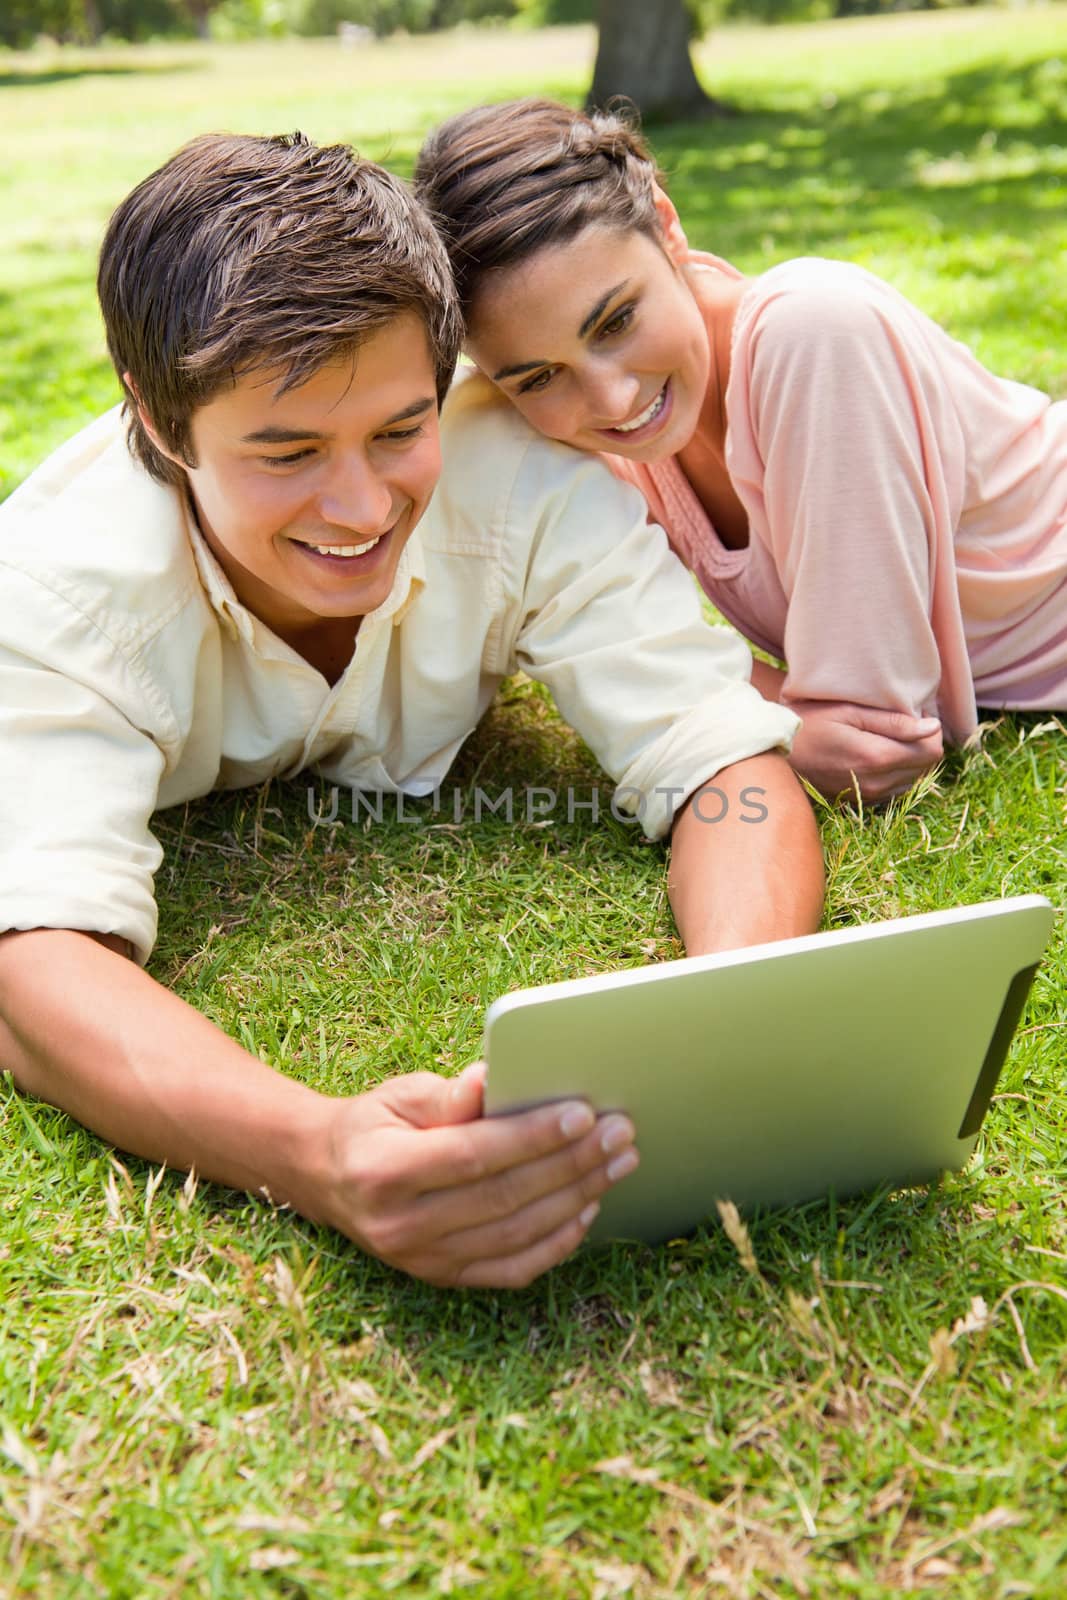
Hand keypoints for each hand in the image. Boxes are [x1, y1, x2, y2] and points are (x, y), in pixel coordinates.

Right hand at [317, 1063, 637, 1288]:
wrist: (328, 1177)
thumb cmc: (375, 1124)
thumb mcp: (401, 1095)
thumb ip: (450, 1095)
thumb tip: (490, 1078)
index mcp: (383, 1171)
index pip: (473, 1155)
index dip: (532, 1136)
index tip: (584, 1114)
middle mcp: (399, 1225)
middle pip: (504, 1197)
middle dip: (572, 1163)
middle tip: (620, 1133)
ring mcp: (422, 1260)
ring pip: (517, 1235)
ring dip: (578, 1198)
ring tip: (618, 1164)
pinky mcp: (442, 1278)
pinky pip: (512, 1269)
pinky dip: (557, 1242)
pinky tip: (588, 1207)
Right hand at [786, 699, 943, 802]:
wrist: (776, 754)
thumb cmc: (810, 723)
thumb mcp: (850, 712)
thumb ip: (894, 722)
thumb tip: (932, 726)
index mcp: (877, 757)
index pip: (932, 750)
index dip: (929, 731)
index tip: (914, 716)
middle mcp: (877, 782)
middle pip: (926, 766)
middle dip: (922, 745)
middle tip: (901, 725)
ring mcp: (869, 795)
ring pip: (914, 779)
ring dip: (910, 760)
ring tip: (887, 740)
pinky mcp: (861, 802)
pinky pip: (896, 789)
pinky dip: (895, 772)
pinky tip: (877, 756)